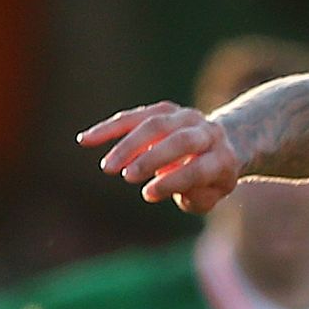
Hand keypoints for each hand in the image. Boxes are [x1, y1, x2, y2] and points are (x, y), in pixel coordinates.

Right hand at [78, 101, 243, 213]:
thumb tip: (163, 187)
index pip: (199, 168)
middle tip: (127, 177)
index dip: (173, 181)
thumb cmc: (211, 178)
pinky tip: (86, 140)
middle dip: (151, 158)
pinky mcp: (163, 110)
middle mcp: (207, 132)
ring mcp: (185, 117)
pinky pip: (135, 117)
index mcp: (223, 157)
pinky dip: (110, 128)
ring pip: (154, 124)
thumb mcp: (212, 194)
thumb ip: (196, 197)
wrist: (222, 142)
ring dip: (127, 145)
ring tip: (106, 167)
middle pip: (180, 141)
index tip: (147, 194)